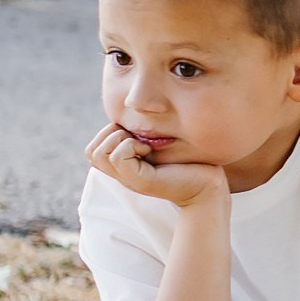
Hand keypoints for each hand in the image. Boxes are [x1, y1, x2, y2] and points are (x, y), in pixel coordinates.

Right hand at [86, 124, 226, 208]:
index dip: (109, 133)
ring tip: (144, 145)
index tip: (136, 135)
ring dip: (120, 139)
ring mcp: (128, 179)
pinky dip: (130, 146)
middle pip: (91, 151)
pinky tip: (149, 150)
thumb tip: (127, 114)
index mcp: (124, 167)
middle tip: (138, 138)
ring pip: (98, 153)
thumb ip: (141, 136)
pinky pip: (117, 156)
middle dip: (111, 134)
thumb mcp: (159, 145)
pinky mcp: (140, 181)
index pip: (93, 148)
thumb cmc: (189, 162)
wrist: (208, 186)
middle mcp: (122, 175)